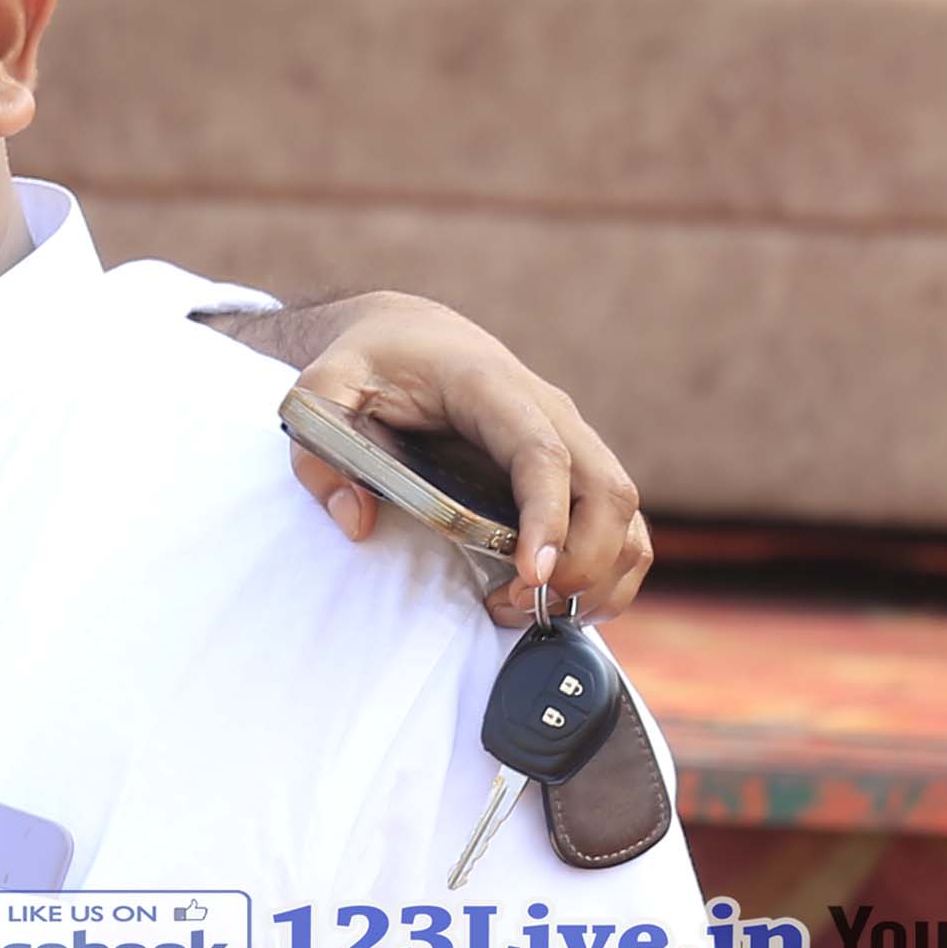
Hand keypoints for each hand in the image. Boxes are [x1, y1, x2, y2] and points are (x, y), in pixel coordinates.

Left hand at [221, 291, 649, 623]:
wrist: (413, 336)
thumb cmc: (370, 364)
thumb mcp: (320, 393)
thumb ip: (320, 452)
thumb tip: (356, 522)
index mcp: (492, 389)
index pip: (542, 455)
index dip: (547, 518)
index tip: (532, 574)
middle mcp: (550, 414)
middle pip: (608, 491)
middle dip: (584, 563)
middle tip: (521, 605)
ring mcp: (571, 441)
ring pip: (626, 515)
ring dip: (598, 576)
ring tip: (527, 611)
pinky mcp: (575, 469)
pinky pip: (621, 526)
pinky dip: (608, 573)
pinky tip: (558, 603)